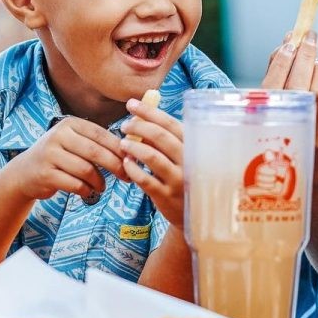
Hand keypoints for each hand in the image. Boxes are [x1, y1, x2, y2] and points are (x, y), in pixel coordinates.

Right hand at [6, 117, 128, 201]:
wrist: (24, 173)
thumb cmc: (60, 157)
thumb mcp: (75, 142)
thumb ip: (98, 143)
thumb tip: (132, 149)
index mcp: (70, 124)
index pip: (101, 134)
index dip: (119, 148)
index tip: (133, 159)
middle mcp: (58, 136)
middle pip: (95, 152)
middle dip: (115, 165)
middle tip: (127, 176)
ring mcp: (50, 155)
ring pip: (86, 169)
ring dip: (99, 181)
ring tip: (102, 186)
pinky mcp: (45, 174)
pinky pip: (74, 184)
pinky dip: (86, 190)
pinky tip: (88, 191)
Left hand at [121, 97, 184, 229]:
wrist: (194, 213)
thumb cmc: (184, 177)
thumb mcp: (182, 156)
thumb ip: (165, 140)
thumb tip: (141, 120)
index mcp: (194, 146)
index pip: (170, 123)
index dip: (149, 112)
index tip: (131, 104)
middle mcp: (189, 161)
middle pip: (160, 137)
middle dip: (138, 127)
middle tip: (124, 125)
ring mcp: (178, 180)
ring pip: (152, 157)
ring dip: (133, 147)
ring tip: (123, 143)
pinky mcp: (166, 196)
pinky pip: (145, 179)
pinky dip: (132, 169)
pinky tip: (125, 163)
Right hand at [262, 32, 317, 180]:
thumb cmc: (292, 128)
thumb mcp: (278, 105)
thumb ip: (278, 76)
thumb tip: (287, 41)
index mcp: (268, 121)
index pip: (272, 85)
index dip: (281, 60)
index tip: (289, 41)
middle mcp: (290, 129)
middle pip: (299, 85)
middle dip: (305, 55)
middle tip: (309, 36)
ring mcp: (315, 132)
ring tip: (316, 60)